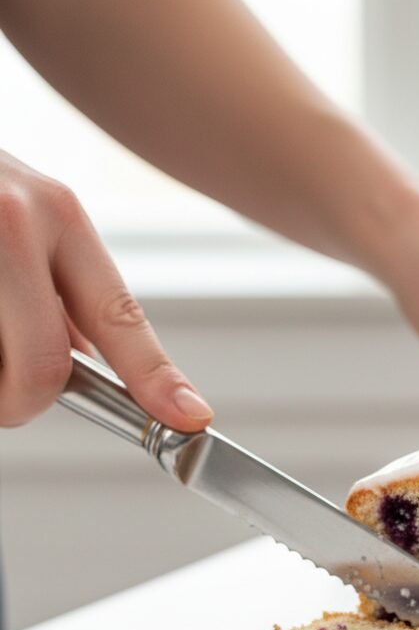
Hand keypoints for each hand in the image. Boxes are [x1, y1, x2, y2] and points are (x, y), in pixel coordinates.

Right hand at [0, 150, 211, 428]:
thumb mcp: (24, 217)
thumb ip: (57, 288)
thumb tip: (84, 366)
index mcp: (56, 212)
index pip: (118, 315)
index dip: (155, 378)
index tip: (190, 417)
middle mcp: (13, 219)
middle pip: (44, 367)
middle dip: (23, 403)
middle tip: (6, 399)